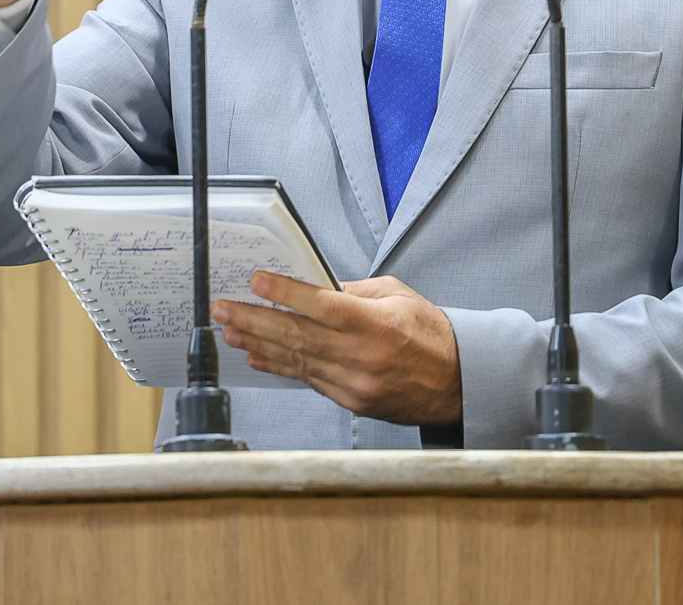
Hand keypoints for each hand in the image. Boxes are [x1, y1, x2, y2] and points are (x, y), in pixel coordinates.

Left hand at [212, 273, 461, 425]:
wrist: (457, 382)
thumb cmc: (430, 334)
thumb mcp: (397, 296)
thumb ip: (354, 292)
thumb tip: (313, 287)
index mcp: (376, 323)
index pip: (321, 305)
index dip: (285, 292)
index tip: (257, 281)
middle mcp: (362, 356)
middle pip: (297, 335)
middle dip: (255, 320)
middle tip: (225, 310)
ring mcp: (355, 383)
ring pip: (297, 361)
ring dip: (259, 345)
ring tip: (232, 332)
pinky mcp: (352, 401)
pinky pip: (309, 381)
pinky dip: (282, 367)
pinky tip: (260, 357)